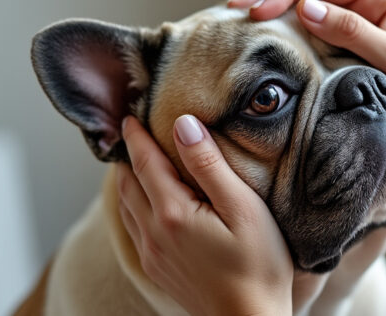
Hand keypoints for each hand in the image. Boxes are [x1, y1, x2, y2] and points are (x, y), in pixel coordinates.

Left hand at [117, 115, 292, 315]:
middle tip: (130, 132)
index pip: (145, 163)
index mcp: (173, 213)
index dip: (136, 137)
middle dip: (128, 156)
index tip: (130, 116)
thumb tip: (184, 126)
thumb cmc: (258, 266)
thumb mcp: (243, 208)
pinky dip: (134, 204)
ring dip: (128, 180)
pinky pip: (135, 227)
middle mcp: (155, 233)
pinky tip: (146, 202)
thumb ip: (210, 165)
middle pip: (129, 184)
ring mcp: (154, 254)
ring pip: (127, 207)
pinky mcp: (160, 269)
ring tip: (134, 162)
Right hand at [228, 0, 385, 123]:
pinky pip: (314, 30)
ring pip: (308, 5)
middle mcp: (367, 3)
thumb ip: (351, 31)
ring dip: (275, 9)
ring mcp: (358, 22)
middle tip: (235, 9)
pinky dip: (288, 31)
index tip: (255, 11)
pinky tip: (268, 37)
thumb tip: (305, 8)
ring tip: (240, 18)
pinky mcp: (352, 44)